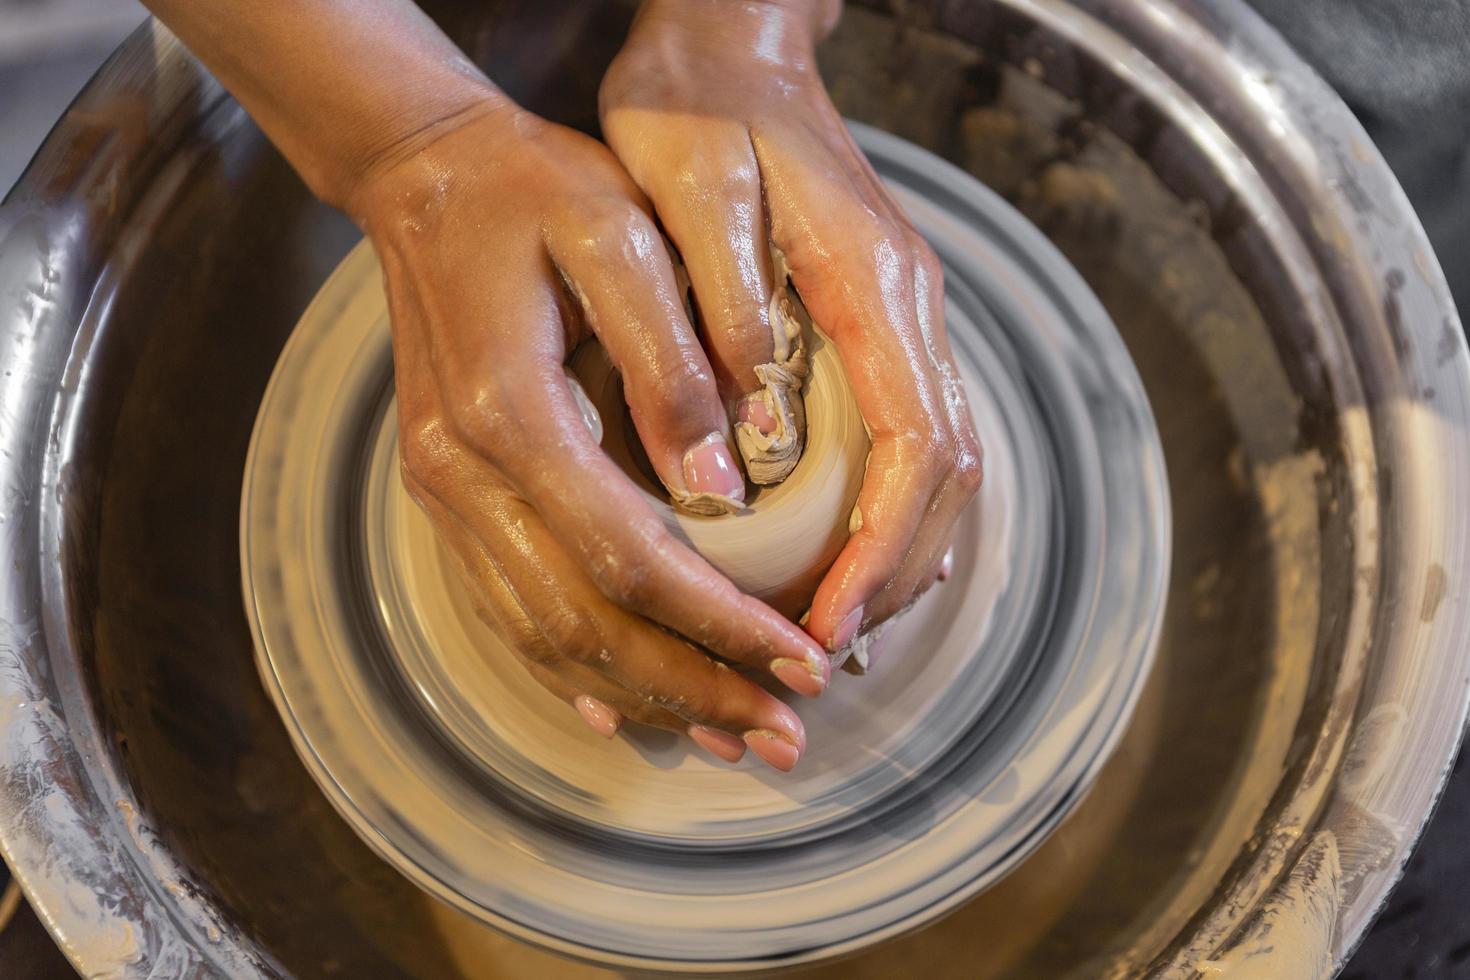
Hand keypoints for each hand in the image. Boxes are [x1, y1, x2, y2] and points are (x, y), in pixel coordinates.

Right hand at [351, 101, 830, 769]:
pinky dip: (576, 668)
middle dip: (693, 688)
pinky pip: (509, 610)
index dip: (723, 624)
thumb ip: (670, 361)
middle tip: (784, 735)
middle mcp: (463, 475)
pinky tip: (629, 705)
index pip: (631, 558)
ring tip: (730, 733)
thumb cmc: (532, 192)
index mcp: (509, 412)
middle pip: (585, 624)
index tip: (802, 663)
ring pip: (543, 635)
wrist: (421, 177)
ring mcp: (444, 494)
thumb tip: (725, 484)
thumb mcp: (618, 239)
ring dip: (642, 696)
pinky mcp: (447, 497)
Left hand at [600, 0, 982, 657]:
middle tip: (823, 653)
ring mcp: (897, 316)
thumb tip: (750, 450)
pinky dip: (883, 514)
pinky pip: (903, 440)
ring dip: (895, 556)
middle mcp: (905, 307)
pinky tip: (839, 559)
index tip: (824, 626)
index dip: (878, 552)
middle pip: (944, 476)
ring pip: (936, 465)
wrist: (730, 36)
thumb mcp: (687, 188)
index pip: (913, 449)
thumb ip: (723, 312)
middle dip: (894, 576)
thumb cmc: (695, 102)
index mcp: (872, 284)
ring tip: (831, 631)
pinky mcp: (871, 322)